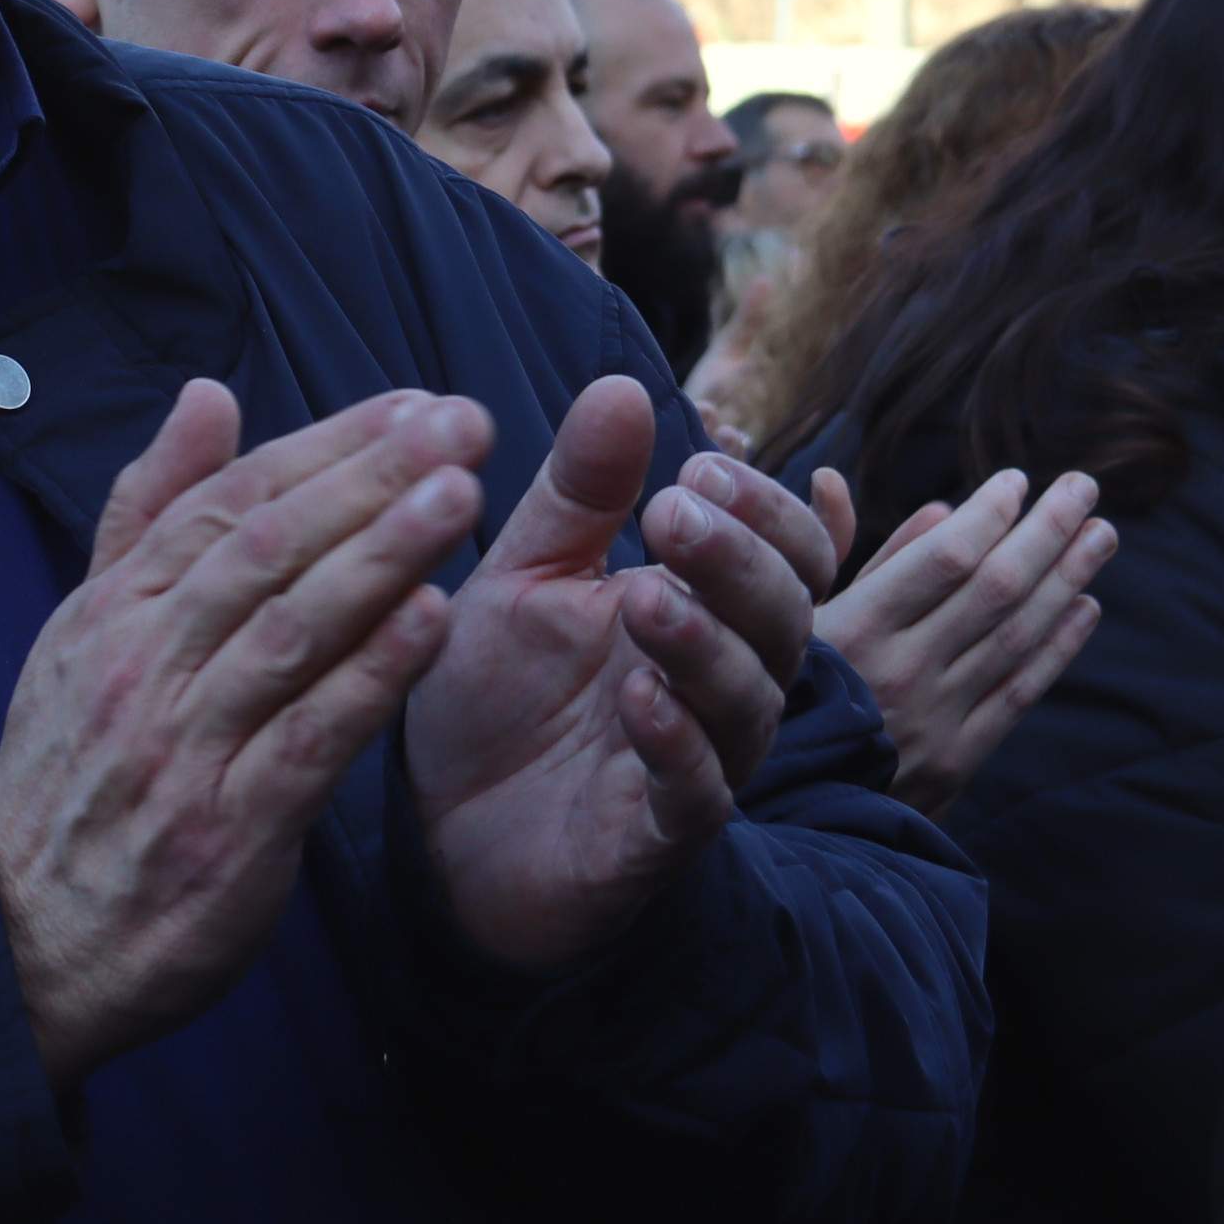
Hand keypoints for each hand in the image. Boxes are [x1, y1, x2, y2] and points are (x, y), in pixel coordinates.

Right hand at [0, 383, 492, 1087]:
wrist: (24, 939)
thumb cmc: (73, 776)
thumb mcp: (86, 631)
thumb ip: (151, 512)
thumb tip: (208, 395)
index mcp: (114, 610)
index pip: (230, 502)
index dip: (327, 445)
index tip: (415, 404)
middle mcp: (145, 663)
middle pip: (268, 549)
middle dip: (372, 477)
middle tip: (462, 424)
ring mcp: (185, 745)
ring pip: (292, 629)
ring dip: (381, 554)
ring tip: (461, 496)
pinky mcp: (229, 827)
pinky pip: (309, 736)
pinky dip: (370, 674)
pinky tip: (432, 621)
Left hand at [406, 379, 836, 975]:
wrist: (439, 828)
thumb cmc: (496, 695)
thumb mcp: (524, 575)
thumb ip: (578, 495)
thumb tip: (624, 386)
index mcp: (704, 609)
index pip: (785, 551)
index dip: (761, 510)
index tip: (695, 467)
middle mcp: (720, 683)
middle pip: (785, 617)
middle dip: (738, 561)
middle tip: (673, 516)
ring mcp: (697, 761)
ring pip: (749, 701)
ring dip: (705, 643)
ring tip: (647, 597)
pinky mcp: (657, 836)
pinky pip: (695, 792)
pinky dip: (674, 743)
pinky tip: (638, 700)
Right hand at [811, 468, 1113, 814]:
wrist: (777, 802)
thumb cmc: (777, 688)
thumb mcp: (793, 615)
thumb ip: (856, 553)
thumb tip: (934, 506)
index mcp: (855, 627)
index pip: (946, 559)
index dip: (989, 515)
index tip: (1018, 480)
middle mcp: (900, 670)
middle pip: (996, 590)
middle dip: (1047, 532)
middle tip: (1084, 488)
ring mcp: (934, 718)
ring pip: (1017, 637)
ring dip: (1067, 580)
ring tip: (1100, 536)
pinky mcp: (956, 761)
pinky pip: (1019, 693)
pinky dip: (1058, 647)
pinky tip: (1085, 607)